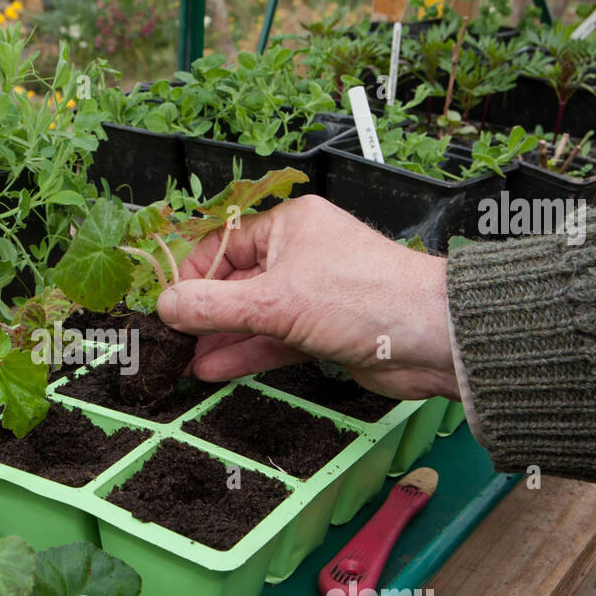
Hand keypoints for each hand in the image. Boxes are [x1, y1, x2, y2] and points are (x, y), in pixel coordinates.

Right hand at [155, 194, 459, 400]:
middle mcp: (300, 254)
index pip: (224, 243)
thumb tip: (165, 306)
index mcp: (290, 225)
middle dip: (203, 313)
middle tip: (169, 340)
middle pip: (236, 282)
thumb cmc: (364, 297)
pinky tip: (213, 369)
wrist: (431, 339)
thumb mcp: (275, 301)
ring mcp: (312, 295)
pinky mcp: (322, 331)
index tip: (167, 306)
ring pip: (253, 316)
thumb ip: (214, 307)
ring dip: (220, 339)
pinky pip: (272, 340)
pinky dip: (245, 354)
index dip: (192, 274)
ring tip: (182, 362)